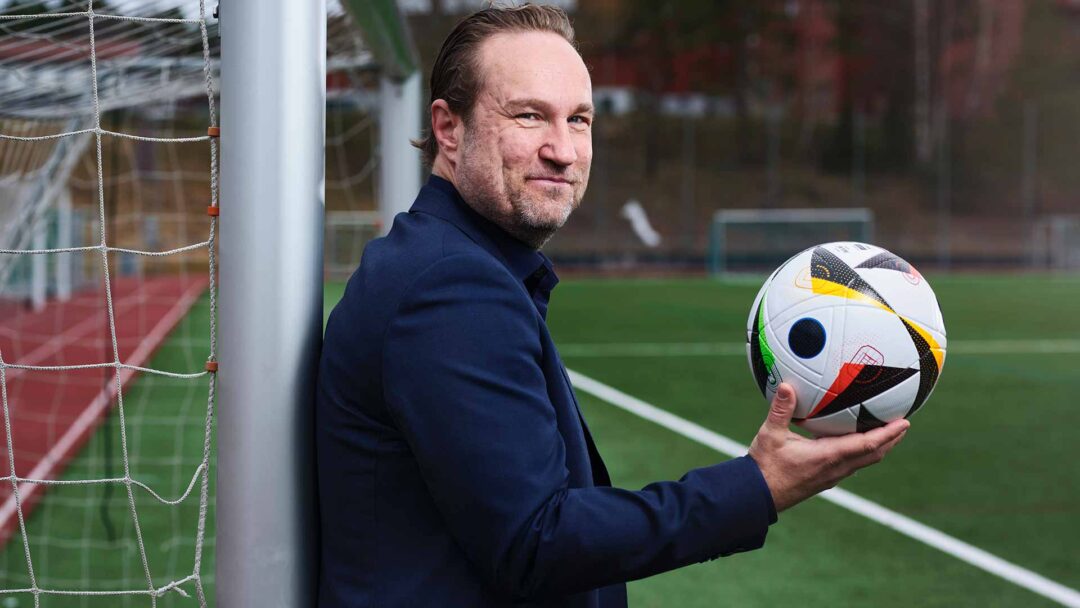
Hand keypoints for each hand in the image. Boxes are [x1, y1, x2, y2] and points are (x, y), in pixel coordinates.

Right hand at [747, 383, 908, 511]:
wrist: (757, 495)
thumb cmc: (765, 466)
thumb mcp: (770, 434)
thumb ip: (780, 410)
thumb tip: (786, 385)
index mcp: (828, 456)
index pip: (867, 445)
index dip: (888, 434)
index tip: (905, 423)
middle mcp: (836, 468)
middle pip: (873, 454)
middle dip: (891, 439)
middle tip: (903, 424)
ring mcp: (832, 476)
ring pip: (864, 461)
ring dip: (879, 446)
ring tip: (886, 432)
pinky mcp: (825, 478)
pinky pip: (852, 464)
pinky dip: (862, 451)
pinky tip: (854, 442)